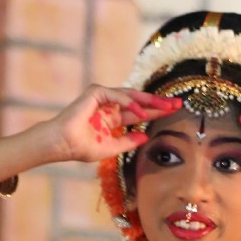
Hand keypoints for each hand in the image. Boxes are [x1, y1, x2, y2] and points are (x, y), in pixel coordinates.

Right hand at [48, 83, 181, 165]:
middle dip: (158, 103)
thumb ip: (128, 142)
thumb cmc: (82, 147)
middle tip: (177, 103)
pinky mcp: (95, 92)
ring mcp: (102, 97)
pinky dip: (129, 101)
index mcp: (113, 118)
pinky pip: (116, 94)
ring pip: (130, 95)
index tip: (174, 112)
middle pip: (139, 101)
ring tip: (165, 105)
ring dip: (148, 100)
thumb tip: (146, 137)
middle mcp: (110, 106)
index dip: (156, 112)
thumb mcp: (112, 147)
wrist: (64, 145)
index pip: (139, 113)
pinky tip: (141, 110)